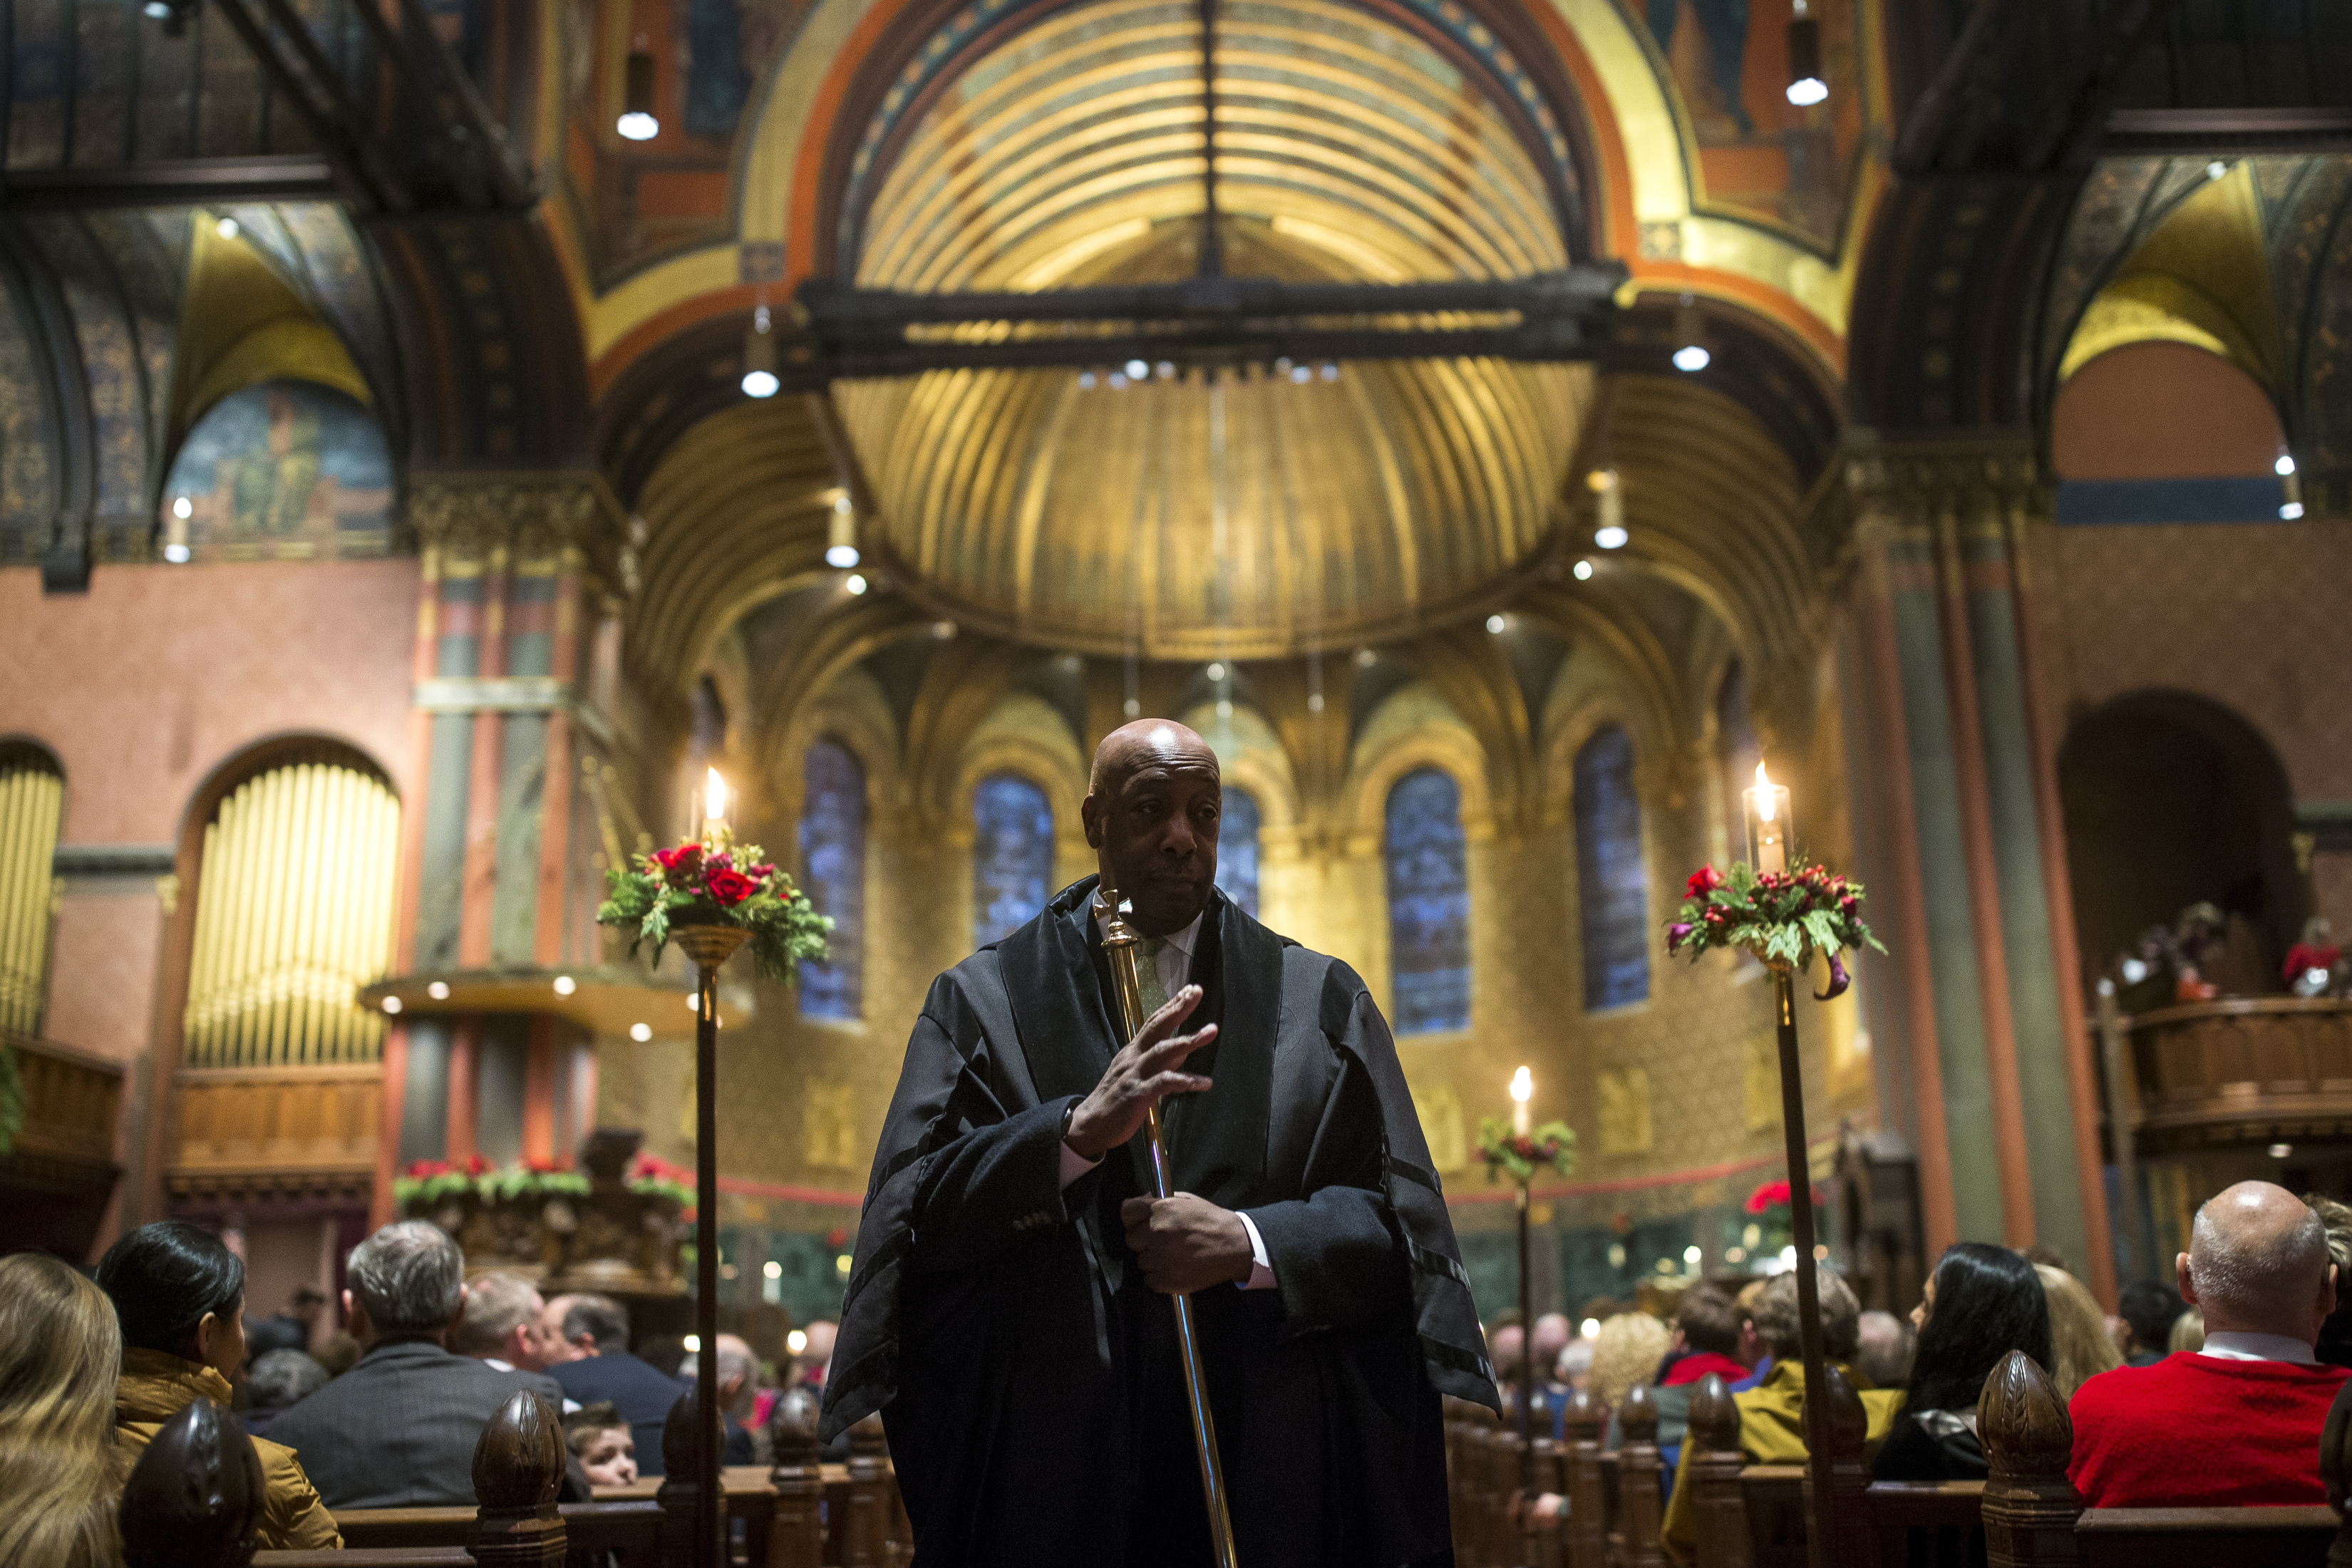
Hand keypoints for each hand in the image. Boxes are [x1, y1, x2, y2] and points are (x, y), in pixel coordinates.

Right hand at [1063, 985, 1216, 1160]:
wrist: (1091, 1124)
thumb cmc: (1116, 1099)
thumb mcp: (1136, 1074)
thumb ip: (1159, 1062)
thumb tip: (1182, 1053)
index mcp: (1132, 1051)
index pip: (1153, 1022)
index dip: (1171, 1005)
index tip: (1189, 989)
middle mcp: (1133, 1057)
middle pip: (1157, 1027)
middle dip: (1179, 1009)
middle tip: (1197, 992)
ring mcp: (1135, 1074)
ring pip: (1163, 1051)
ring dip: (1189, 1040)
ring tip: (1212, 1030)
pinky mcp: (1137, 1094)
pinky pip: (1165, 1083)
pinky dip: (1185, 1081)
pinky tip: (1204, 1082)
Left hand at [1121, 1193, 1253, 1294]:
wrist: (1235, 1246)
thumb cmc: (1211, 1220)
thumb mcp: (1186, 1200)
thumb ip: (1160, 1201)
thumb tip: (1142, 1202)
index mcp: (1161, 1210)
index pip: (1127, 1212)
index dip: (1133, 1217)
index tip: (1139, 1221)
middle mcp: (1156, 1233)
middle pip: (1131, 1239)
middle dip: (1142, 1239)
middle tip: (1159, 1240)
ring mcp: (1160, 1259)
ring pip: (1140, 1261)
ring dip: (1151, 1258)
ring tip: (1170, 1255)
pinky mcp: (1166, 1280)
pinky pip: (1149, 1279)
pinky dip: (1158, 1276)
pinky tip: (1173, 1268)